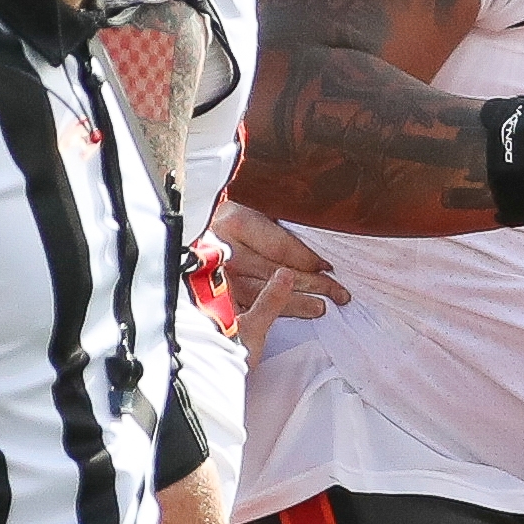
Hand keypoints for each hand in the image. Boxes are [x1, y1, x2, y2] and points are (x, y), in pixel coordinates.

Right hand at [213, 202, 349, 320]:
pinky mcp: (209, 295)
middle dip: (311, 282)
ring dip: (296, 301)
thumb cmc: (226, 223)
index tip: (328, 266)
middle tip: (338, 291)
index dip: (308, 259)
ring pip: (261, 292)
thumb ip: (273, 219)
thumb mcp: (247, 211)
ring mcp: (213, 273)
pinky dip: (273, 311)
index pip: (280, 246)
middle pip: (275, 269)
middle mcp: (222, 247)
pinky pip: (245, 306)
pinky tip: (293, 313)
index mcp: (234, 220)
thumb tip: (316, 227)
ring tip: (321, 305)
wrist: (185, 241)